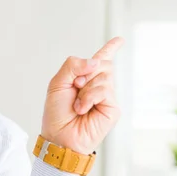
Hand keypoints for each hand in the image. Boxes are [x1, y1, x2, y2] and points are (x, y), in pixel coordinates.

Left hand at [41, 37, 124, 154]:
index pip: (99, 60)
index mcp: (84, 79)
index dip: (110, 49)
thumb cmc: (57, 113)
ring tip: (77, 104)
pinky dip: (89, 98)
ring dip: (85, 89)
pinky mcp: (112, 107)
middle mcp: (98, 86)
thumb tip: (95, 61)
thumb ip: (72, 66)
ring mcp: (107, 97)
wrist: (59, 135)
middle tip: (75, 87)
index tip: (119, 40)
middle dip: (85, 73)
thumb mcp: (57, 84)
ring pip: (104, 76)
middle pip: (103, 63)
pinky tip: (82, 110)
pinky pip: (104, 90)